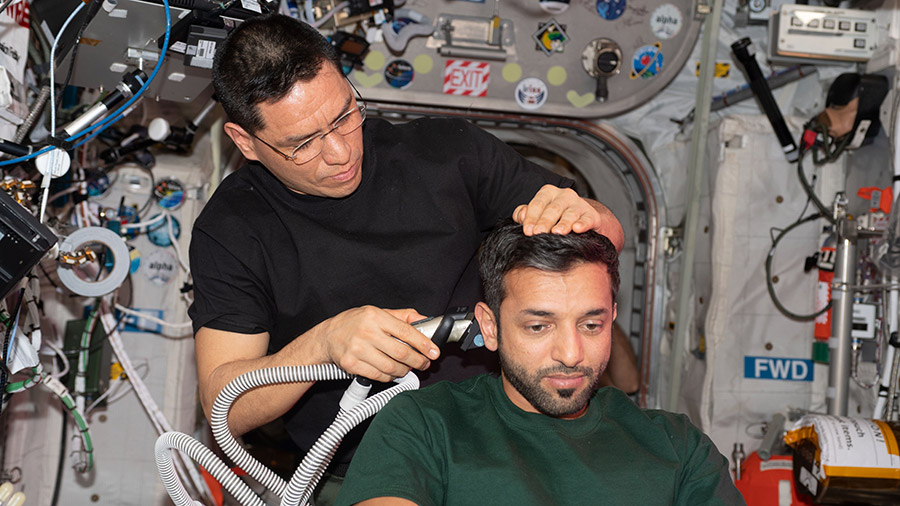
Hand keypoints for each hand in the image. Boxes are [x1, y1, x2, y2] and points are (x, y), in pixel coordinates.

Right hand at [316, 306, 439, 381]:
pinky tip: (391, 372)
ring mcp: (358, 350)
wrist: (328, 336)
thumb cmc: (354, 323)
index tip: (434, 352)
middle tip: (424, 363)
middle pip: (401, 352)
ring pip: (391, 367)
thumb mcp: (378, 312)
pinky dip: (389, 377)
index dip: (424, 344)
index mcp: (375, 317)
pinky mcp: (352, 364)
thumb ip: (402, 316)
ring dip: (404, 371)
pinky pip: (378, 376)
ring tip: (407, 368)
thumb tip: (425, 319)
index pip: (406, 332)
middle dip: (418, 361)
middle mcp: (367, 332)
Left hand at [513, 185, 624, 250]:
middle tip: (538, 233)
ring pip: (570, 214)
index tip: (527, 231)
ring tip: (557, 232)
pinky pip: (587, 219)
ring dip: (563, 223)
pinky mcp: (592, 216)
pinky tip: (577, 229)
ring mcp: (579, 204)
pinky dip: (583, 224)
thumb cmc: (553, 217)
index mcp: (548, 193)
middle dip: (544, 222)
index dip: (531, 218)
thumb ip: (524, 214)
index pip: (537, 204)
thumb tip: (521, 216)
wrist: (581, 219)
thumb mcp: (537, 214)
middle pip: (552, 209)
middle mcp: (564, 195)